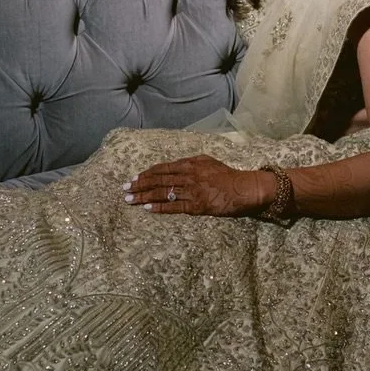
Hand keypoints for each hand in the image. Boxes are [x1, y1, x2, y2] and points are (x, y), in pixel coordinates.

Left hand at [123, 155, 273, 216]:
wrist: (244, 188)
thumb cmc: (227, 175)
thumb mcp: (208, 162)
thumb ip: (191, 163)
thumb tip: (175, 166)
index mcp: (190, 164)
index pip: (163, 169)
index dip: (147, 174)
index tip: (134, 178)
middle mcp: (188, 176)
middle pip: (158, 180)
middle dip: (139, 185)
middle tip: (124, 190)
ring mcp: (192, 191)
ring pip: (162, 193)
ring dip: (144, 196)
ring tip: (130, 200)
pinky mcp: (196, 206)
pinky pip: (174, 207)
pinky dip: (159, 207)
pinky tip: (147, 208)